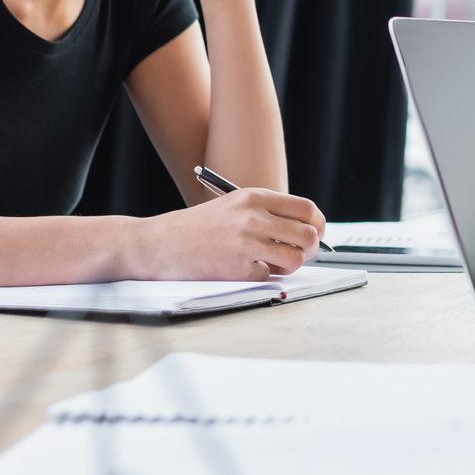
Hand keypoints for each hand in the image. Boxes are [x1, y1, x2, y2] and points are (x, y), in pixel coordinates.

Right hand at [132, 187, 324, 279]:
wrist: (156, 244)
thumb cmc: (196, 228)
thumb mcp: (233, 206)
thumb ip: (267, 212)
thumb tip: (307, 229)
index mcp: (254, 197)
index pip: (306, 208)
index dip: (317, 224)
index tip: (315, 234)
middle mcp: (253, 217)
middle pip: (308, 234)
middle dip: (310, 249)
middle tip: (300, 254)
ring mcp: (245, 243)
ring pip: (295, 258)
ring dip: (291, 265)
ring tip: (274, 264)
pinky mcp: (236, 269)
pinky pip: (270, 277)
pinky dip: (264, 277)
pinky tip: (247, 270)